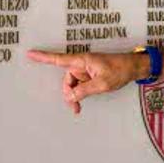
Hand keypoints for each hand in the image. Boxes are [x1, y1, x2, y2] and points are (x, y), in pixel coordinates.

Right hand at [27, 50, 141, 114]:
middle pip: (66, 79)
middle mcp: (82, 64)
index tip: (30, 54)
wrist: (134, 67)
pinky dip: (79, 94)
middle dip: (68, 93)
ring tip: (78, 108)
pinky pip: (80, 85)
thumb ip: (84, 90)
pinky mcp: (90, 74)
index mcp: (82, 60)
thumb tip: (69, 96)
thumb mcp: (102, 84)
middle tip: (75, 107)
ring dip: (74, 96)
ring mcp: (86, 69)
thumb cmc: (120, 70)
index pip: (59, 59)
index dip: (43, 57)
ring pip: (72, 84)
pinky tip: (80, 104)